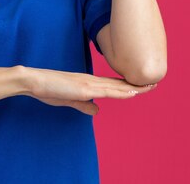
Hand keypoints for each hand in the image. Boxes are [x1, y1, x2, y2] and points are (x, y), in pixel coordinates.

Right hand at [26, 66, 156, 115]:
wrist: (35, 81)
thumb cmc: (49, 89)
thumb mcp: (69, 100)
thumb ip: (84, 105)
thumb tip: (97, 110)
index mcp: (88, 82)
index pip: (113, 84)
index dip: (128, 85)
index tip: (143, 85)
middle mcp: (92, 80)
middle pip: (119, 83)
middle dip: (137, 84)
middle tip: (155, 82)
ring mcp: (89, 83)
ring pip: (117, 86)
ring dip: (135, 87)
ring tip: (150, 86)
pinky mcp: (84, 88)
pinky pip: (107, 91)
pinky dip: (122, 91)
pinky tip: (133, 92)